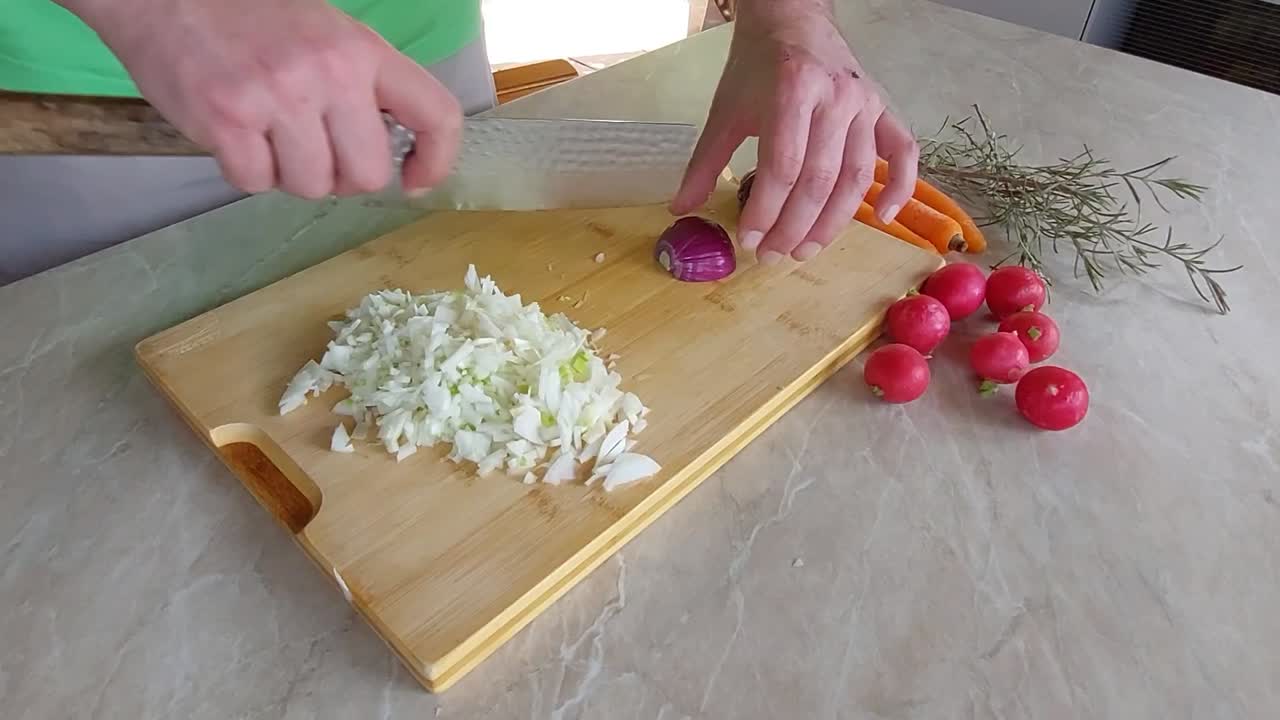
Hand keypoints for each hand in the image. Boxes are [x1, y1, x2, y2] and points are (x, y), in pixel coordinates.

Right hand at [72, 0, 461, 198]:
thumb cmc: (248, 16)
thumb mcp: (327, 34)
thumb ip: (364, 86)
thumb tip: (391, 151)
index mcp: (363, 51)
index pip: (436, 114)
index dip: (436, 160)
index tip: (414, 180)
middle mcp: (329, 73)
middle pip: (368, 174)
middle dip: (342, 177)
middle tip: (314, 151)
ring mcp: (278, 97)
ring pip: (312, 186)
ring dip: (289, 175)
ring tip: (267, 135)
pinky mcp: (227, 120)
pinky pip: (256, 183)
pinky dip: (245, 171)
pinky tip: (235, 135)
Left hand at [670, 0, 918, 263]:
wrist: (793, 18)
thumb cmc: (757, 67)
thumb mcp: (724, 110)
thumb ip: (705, 163)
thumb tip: (680, 210)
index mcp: (792, 91)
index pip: (783, 167)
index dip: (766, 211)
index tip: (748, 240)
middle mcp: (836, 98)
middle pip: (820, 179)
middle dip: (795, 226)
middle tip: (773, 256)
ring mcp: (865, 104)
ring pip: (858, 177)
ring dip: (833, 222)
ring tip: (806, 250)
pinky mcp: (884, 109)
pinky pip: (904, 151)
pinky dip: (901, 187)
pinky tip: (883, 218)